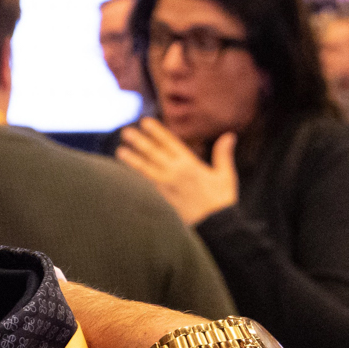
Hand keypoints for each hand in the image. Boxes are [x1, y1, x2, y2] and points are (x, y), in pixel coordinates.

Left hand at [117, 119, 238, 224]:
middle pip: (154, 154)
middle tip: (125, 132)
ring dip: (133, 160)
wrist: (216, 226)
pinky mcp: (164, 198)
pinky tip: (128, 173)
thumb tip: (229, 135)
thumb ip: (223, 154)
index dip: (157, 132)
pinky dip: (138, 177)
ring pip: (147, 170)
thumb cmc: (222, 200)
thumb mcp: (225, 175)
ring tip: (119, 151)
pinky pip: (148, 185)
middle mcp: (176, 173)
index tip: (145, 122)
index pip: (170, 144)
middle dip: (140, 142)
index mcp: (190, 165)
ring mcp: (168, 187)